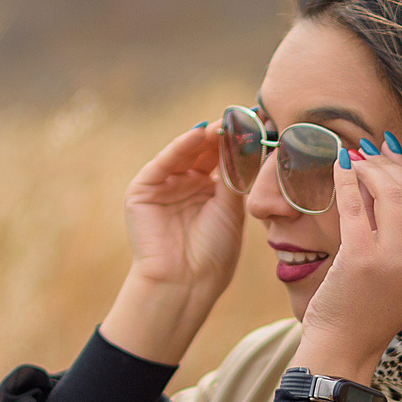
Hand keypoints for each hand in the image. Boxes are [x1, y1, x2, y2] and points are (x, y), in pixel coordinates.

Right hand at [102, 122, 244, 362]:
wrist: (184, 284)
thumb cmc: (212, 256)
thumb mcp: (231, 210)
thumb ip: (235, 175)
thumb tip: (248, 140)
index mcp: (209, 194)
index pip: (223, 160)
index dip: (238, 143)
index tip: (259, 124)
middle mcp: (186, 186)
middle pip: (205, 152)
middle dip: (223, 134)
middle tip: (243, 117)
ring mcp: (164, 187)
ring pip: (186, 153)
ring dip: (204, 136)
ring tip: (224, 123)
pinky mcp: (143, 190)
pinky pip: (164, 162)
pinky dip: (181, 145)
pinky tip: (200, 133)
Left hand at [295, 144, 401, 384]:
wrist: (346, 345)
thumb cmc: (370, 306)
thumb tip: (396, 169)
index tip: (388, 156)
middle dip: (388, 165)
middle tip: (368, 151)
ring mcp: (396, 258)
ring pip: (389, 193)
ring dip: (369, 168)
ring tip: (354, 157)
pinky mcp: (362, 257)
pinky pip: (356, 203)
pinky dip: (346, 178)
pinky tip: (340, 165)